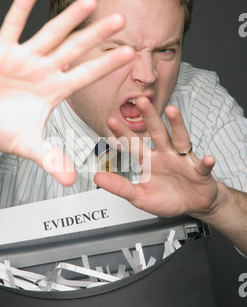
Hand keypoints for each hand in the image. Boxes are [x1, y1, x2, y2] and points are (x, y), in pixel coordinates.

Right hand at [0, 0, 133, 184]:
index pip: (86, 75)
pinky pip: (11, 26)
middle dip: (96, 36)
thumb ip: (50, 159)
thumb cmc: (0, 128)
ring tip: (89, 0)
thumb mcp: (27, 146)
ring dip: (68, 18)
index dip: (107, 65)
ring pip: (50, 34)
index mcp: (54, 91)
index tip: (130, 54)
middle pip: (75, 50)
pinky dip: (20, 8)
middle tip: (120, 20)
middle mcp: (43, 71)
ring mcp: (24, 59)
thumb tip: (71, 180)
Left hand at [95, 96, 218, 218]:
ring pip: (180, 139)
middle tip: (141, 101)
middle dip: (150, 117)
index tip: (110, 121)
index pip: (134, 144)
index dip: (123, 134)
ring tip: (173, 111)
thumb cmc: (167, 198)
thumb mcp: (139, 196)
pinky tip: (207, 159)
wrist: (193, 205)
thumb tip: (98, 177)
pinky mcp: (200, 172)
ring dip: (177, 125)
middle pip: (157, 132)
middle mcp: (166, 155)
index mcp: (150, 161)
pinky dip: (206, 163)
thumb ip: (120, 187)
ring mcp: (183, 160)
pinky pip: (203, 166)